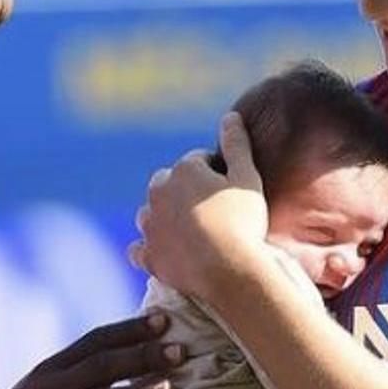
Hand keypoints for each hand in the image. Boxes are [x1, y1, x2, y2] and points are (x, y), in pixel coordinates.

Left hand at [129, 112, 269, 302]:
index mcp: (183, 170)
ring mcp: (150, 226)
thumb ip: (237, 145)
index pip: (198, 161)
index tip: (230, 188)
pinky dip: (150, 247)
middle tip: (212, 208)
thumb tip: (230, 117)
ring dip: (164, 215)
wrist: (230, 271)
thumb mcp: (247, 178)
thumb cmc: (243, 222)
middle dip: (184, 189)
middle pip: (169, 183)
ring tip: (191, 229)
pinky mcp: (149, 255)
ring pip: (150, 212)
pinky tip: (165, 250)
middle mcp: (158, 194)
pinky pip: (140, 248)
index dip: (216, 172)